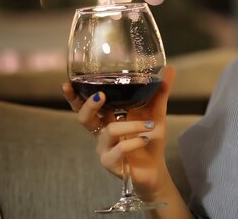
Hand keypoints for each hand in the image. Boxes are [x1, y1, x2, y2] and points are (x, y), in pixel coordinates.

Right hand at [62, 66, 176, 200]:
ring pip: (110, 130)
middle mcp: (102, 132)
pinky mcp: (110, 163)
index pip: (87, 105)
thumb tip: (168, 68)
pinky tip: (145, 139)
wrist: (155, 169)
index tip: (68, 84)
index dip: (75, 96)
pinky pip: (120, 148)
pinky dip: (135, 141)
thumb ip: (159, 92)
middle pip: (84, 118)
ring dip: (132, 125)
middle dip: (88, 105)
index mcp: (108, 118)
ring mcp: (104, 148)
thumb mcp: (156, 113)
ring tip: (150, 125)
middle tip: (100, 95)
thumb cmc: (150, 139)